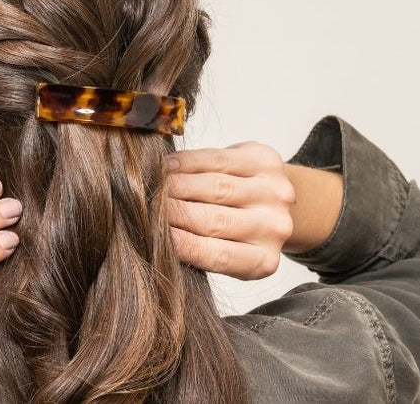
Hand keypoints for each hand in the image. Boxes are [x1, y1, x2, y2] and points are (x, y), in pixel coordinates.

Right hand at [165, 141, 295, 279]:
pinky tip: (168, 165)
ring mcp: (275, 192)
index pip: (218, 256)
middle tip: (144, 207)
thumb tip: (157, 237)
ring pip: (215, 186)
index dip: (184, 245)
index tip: (156, 236)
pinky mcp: (267, 161)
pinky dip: (189, 162)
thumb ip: (197, 248)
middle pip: (215, 219)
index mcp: (262, 260)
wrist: (272, 202)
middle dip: (173, 212)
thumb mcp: (222, 250)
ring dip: (177, 185)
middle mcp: (274, 227)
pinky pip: (220, 159)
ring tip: (152, 184)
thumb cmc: (236, 232)